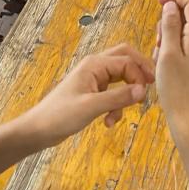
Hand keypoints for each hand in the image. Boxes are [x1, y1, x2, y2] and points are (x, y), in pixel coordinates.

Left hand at [0, 45, 155, 182]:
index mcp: (95, 64)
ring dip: (125, 94)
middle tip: (150, 87)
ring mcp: (93, 79)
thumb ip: (118, 98)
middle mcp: (96, 67)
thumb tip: (143, 91)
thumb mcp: (91, 107)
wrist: (38, 130)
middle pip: (125, 59)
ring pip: (120, 77)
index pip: (126, 61)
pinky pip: (112, 91)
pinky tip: (109, 121)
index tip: (145, 95)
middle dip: (138, 73)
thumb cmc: (61, 115)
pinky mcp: (92, 92)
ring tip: (122, 114)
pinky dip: (115, 104)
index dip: (139, 75)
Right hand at [154, 0, 188, 140]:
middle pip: (185, 14)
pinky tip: (163, 67)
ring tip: (159, 58)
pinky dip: (169, 50)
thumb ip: (170, 26)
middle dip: (167, 21)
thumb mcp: (167, 54)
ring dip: (166, 37)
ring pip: (180, 30)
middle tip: (158, 42)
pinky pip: (181, 45)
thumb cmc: (177, 90)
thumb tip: (171, 4)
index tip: (158, 4)